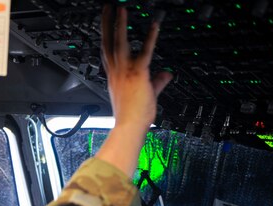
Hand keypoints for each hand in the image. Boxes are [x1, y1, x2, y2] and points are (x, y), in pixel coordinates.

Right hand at [101, 5, 171, 130]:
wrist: (129, 127)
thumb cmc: (132, 116)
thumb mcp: (146, 95)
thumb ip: (157, 82)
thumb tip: (167, 74)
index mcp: (114, 77)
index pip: (107, 52)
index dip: (106, 37)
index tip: (105, 24)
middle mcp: (116, 72)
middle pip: (108, 43)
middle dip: (107, 24)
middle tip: (106, 9)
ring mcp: (125, 72)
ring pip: (119, 44)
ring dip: (120, 25)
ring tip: (120, 9)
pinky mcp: (138, 75)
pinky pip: (144, 53)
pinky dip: (150, 38)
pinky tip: (154, 26)